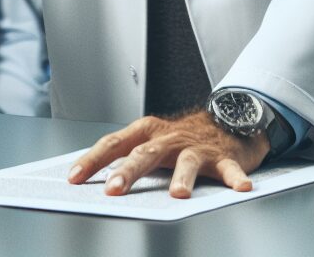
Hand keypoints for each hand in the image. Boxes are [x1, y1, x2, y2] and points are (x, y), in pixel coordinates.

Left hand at [68, 111, 269, 198]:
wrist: (228, 118)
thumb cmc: (183, 138)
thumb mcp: (154, 143)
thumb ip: (132, 160)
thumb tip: (98, 186)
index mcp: (147, 133)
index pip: (113, 144)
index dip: (92, 161)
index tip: (73, 179)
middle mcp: (169, 138)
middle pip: (145, 153)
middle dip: (129, 172)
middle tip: (114, 190)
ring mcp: (197, 146)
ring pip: (187, 161)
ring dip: (182, 177)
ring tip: (178, 195)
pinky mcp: (224, 156)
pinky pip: (229, 168)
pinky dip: (234, 177)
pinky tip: (240, 187)